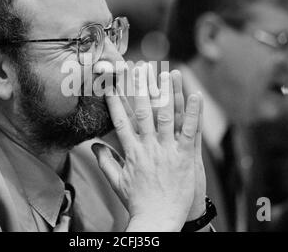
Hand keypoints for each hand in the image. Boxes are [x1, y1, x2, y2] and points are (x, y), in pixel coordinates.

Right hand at [92, 64, 204, 230]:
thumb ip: (104, 162)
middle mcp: (147, 147)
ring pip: (166, 116)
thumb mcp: (117, 181)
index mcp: (131, 152)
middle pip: (142, 112)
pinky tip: (194, 95)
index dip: (114, 101)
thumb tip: (93, 147)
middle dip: (139, 88)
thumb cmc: (137, 201)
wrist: (157, 219)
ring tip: (166, 73)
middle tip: (138, 69)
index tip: (110, 84)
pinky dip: (192, 113)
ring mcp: (166, 151)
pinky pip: (189, 131)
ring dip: (166, 93)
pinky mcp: (183, 157)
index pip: (120, 121)